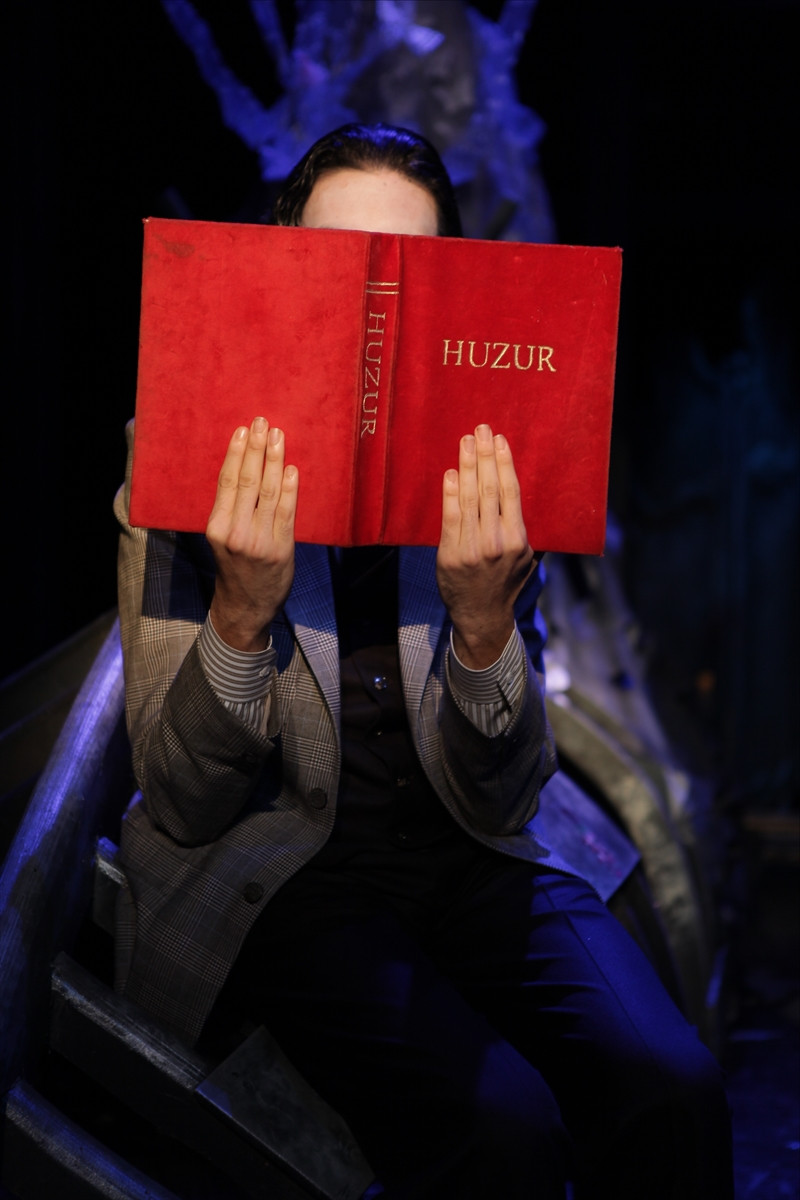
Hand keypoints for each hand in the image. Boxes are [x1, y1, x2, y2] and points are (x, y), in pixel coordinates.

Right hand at [206, 417, 297, 650]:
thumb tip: (244, 467)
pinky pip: (286, 512)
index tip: (243, 430)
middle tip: (262, 422)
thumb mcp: (223, 538)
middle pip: (247, 481)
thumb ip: (231, 508)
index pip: (227, 481)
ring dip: (274, 460)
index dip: (235, 453)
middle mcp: (235, 532)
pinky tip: (290, 469)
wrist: (246, 606)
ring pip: (267, 491)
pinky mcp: (281, 548)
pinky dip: (289, 488)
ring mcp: (259, 540)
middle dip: (256, 448)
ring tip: (278, 436)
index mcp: (216, 526)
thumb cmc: (236, 567)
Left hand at [436, 424, 536, 668]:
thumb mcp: (526, 559)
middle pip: (490, 489)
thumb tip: (522, 497)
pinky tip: (451, 474)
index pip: (511, 492)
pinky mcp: (451, 555)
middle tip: (480, 430)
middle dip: (484, 456)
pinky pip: (450, 518)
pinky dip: (450, 494)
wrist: (482, 616)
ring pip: (470, 499)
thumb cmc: (505, 583)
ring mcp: (472, 549)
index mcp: (518, 539)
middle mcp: (497, 542)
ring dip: (467, 466)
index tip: (499, 440)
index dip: (504, 463)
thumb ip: (524, 530)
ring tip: (465, 443)